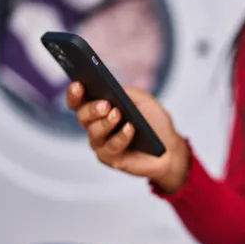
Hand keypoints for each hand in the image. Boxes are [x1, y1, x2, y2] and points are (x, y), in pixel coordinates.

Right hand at [67, 82, 189, 193]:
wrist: (170, 147)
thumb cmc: (154, 122)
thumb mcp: (143, 100)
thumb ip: (126, 92)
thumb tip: (111, 88)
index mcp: (99, 109)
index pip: (78, 101)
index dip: (74, 93)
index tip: (78, 84)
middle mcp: (95, 126)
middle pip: (82, 116)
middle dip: (92, 109)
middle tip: (105, 104)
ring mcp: (101, 144)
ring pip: (94, 133)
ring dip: (106, 123)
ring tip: (118, 114)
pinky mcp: (110, 159)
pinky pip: (111, 148)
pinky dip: (121, 137)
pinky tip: (130, 128)